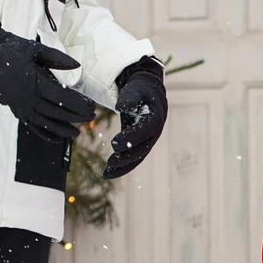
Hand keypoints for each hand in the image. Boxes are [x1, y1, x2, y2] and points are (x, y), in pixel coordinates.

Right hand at [0, 17, 91, 145]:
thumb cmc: (12, 51)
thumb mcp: (36, 49)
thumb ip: (57, 59)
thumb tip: (76, 66)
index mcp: (35, 83)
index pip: (63, 97)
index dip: (79, 103)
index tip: (91, 105)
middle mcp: (28, 99)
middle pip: (57, 112)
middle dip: (76, 117)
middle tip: (91, 117)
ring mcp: (22, 107)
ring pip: (46, 123)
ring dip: (63, 129)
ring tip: (77, 132)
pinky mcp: (17, 111)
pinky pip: (33, 126)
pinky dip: (46, 134)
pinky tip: (57, 139)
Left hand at [103, 58, 166, 178]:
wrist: (145, 90)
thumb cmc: (140, 88)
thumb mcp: (135, 89)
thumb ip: (130, 97)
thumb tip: (122, 106)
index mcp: (156, 117)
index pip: (146, 130)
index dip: (132, 138)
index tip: (115, 144)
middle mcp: (154, 131)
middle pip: (143, 149)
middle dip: (127, 158)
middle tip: (110, 162)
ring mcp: (148, 139)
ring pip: (138, 157)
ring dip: (123, 167)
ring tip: (106, 173)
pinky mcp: (140, 142)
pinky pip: (133, 157)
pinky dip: (122, 165)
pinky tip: (108, 172)